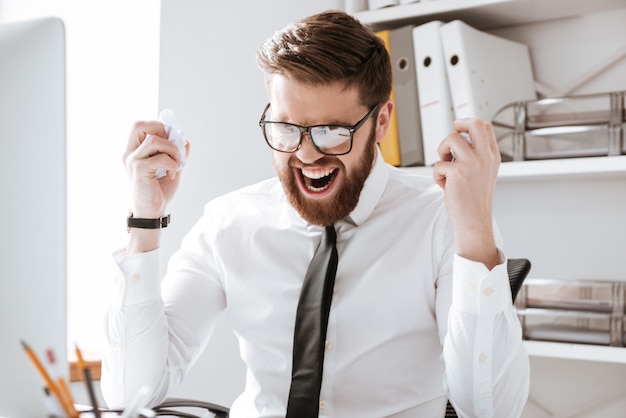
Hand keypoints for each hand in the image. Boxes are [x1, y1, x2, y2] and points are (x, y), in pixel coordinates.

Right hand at [123, 120, 188, 218]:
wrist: (152, 211)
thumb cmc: (158, 190)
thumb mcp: (171, 167)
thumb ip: (176, 154)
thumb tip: (185, 141)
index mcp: (134, 150)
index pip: (140, 126)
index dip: (158, 127)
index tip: (171, 141)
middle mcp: (130, 153)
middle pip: (139, 125)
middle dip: (161, 131)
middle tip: (171, 147)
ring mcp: (132, 161)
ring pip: (154, 141)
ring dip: (172, 150)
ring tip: (176, 164)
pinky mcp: (138, 170)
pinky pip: (161, 158)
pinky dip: (172, 164)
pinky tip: (171, 174)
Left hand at [433, 118, 500, 268]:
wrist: (473, 220)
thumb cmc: (474, 199)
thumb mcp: (483, 173)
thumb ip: (476, 156)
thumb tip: (457, 138)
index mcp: (492, 156)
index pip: (485, 126)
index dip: (469, 125)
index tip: (460, 134)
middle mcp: (485, 157)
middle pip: (474, 123)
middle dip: (458, 124)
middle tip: (451, 138)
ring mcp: (472, 163)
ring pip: (451, 138)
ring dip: (442, 150)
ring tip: (445, 166)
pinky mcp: (458, 172)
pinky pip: (438, 163)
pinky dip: (437, 175)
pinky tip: (444, 185)